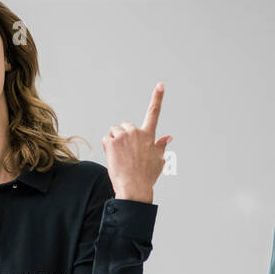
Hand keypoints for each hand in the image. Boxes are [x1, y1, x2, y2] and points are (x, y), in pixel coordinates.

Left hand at [102, 82, 172, 203]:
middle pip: (126, 126)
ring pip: (114, 131)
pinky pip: (106, 139)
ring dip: (115, 141)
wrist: (134, 188)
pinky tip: (114, 158)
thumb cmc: (147, 176)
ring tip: (121, 157)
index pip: (154, 113)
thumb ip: (161, 145)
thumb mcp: (159, 160)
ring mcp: (124, 136)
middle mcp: (137, 132)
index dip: (157, 98)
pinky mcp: (112, 142)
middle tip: (127, 153)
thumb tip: (168, 137)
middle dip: (124, 136)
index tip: (161, 85)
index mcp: (149, 135)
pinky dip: (108, 147)